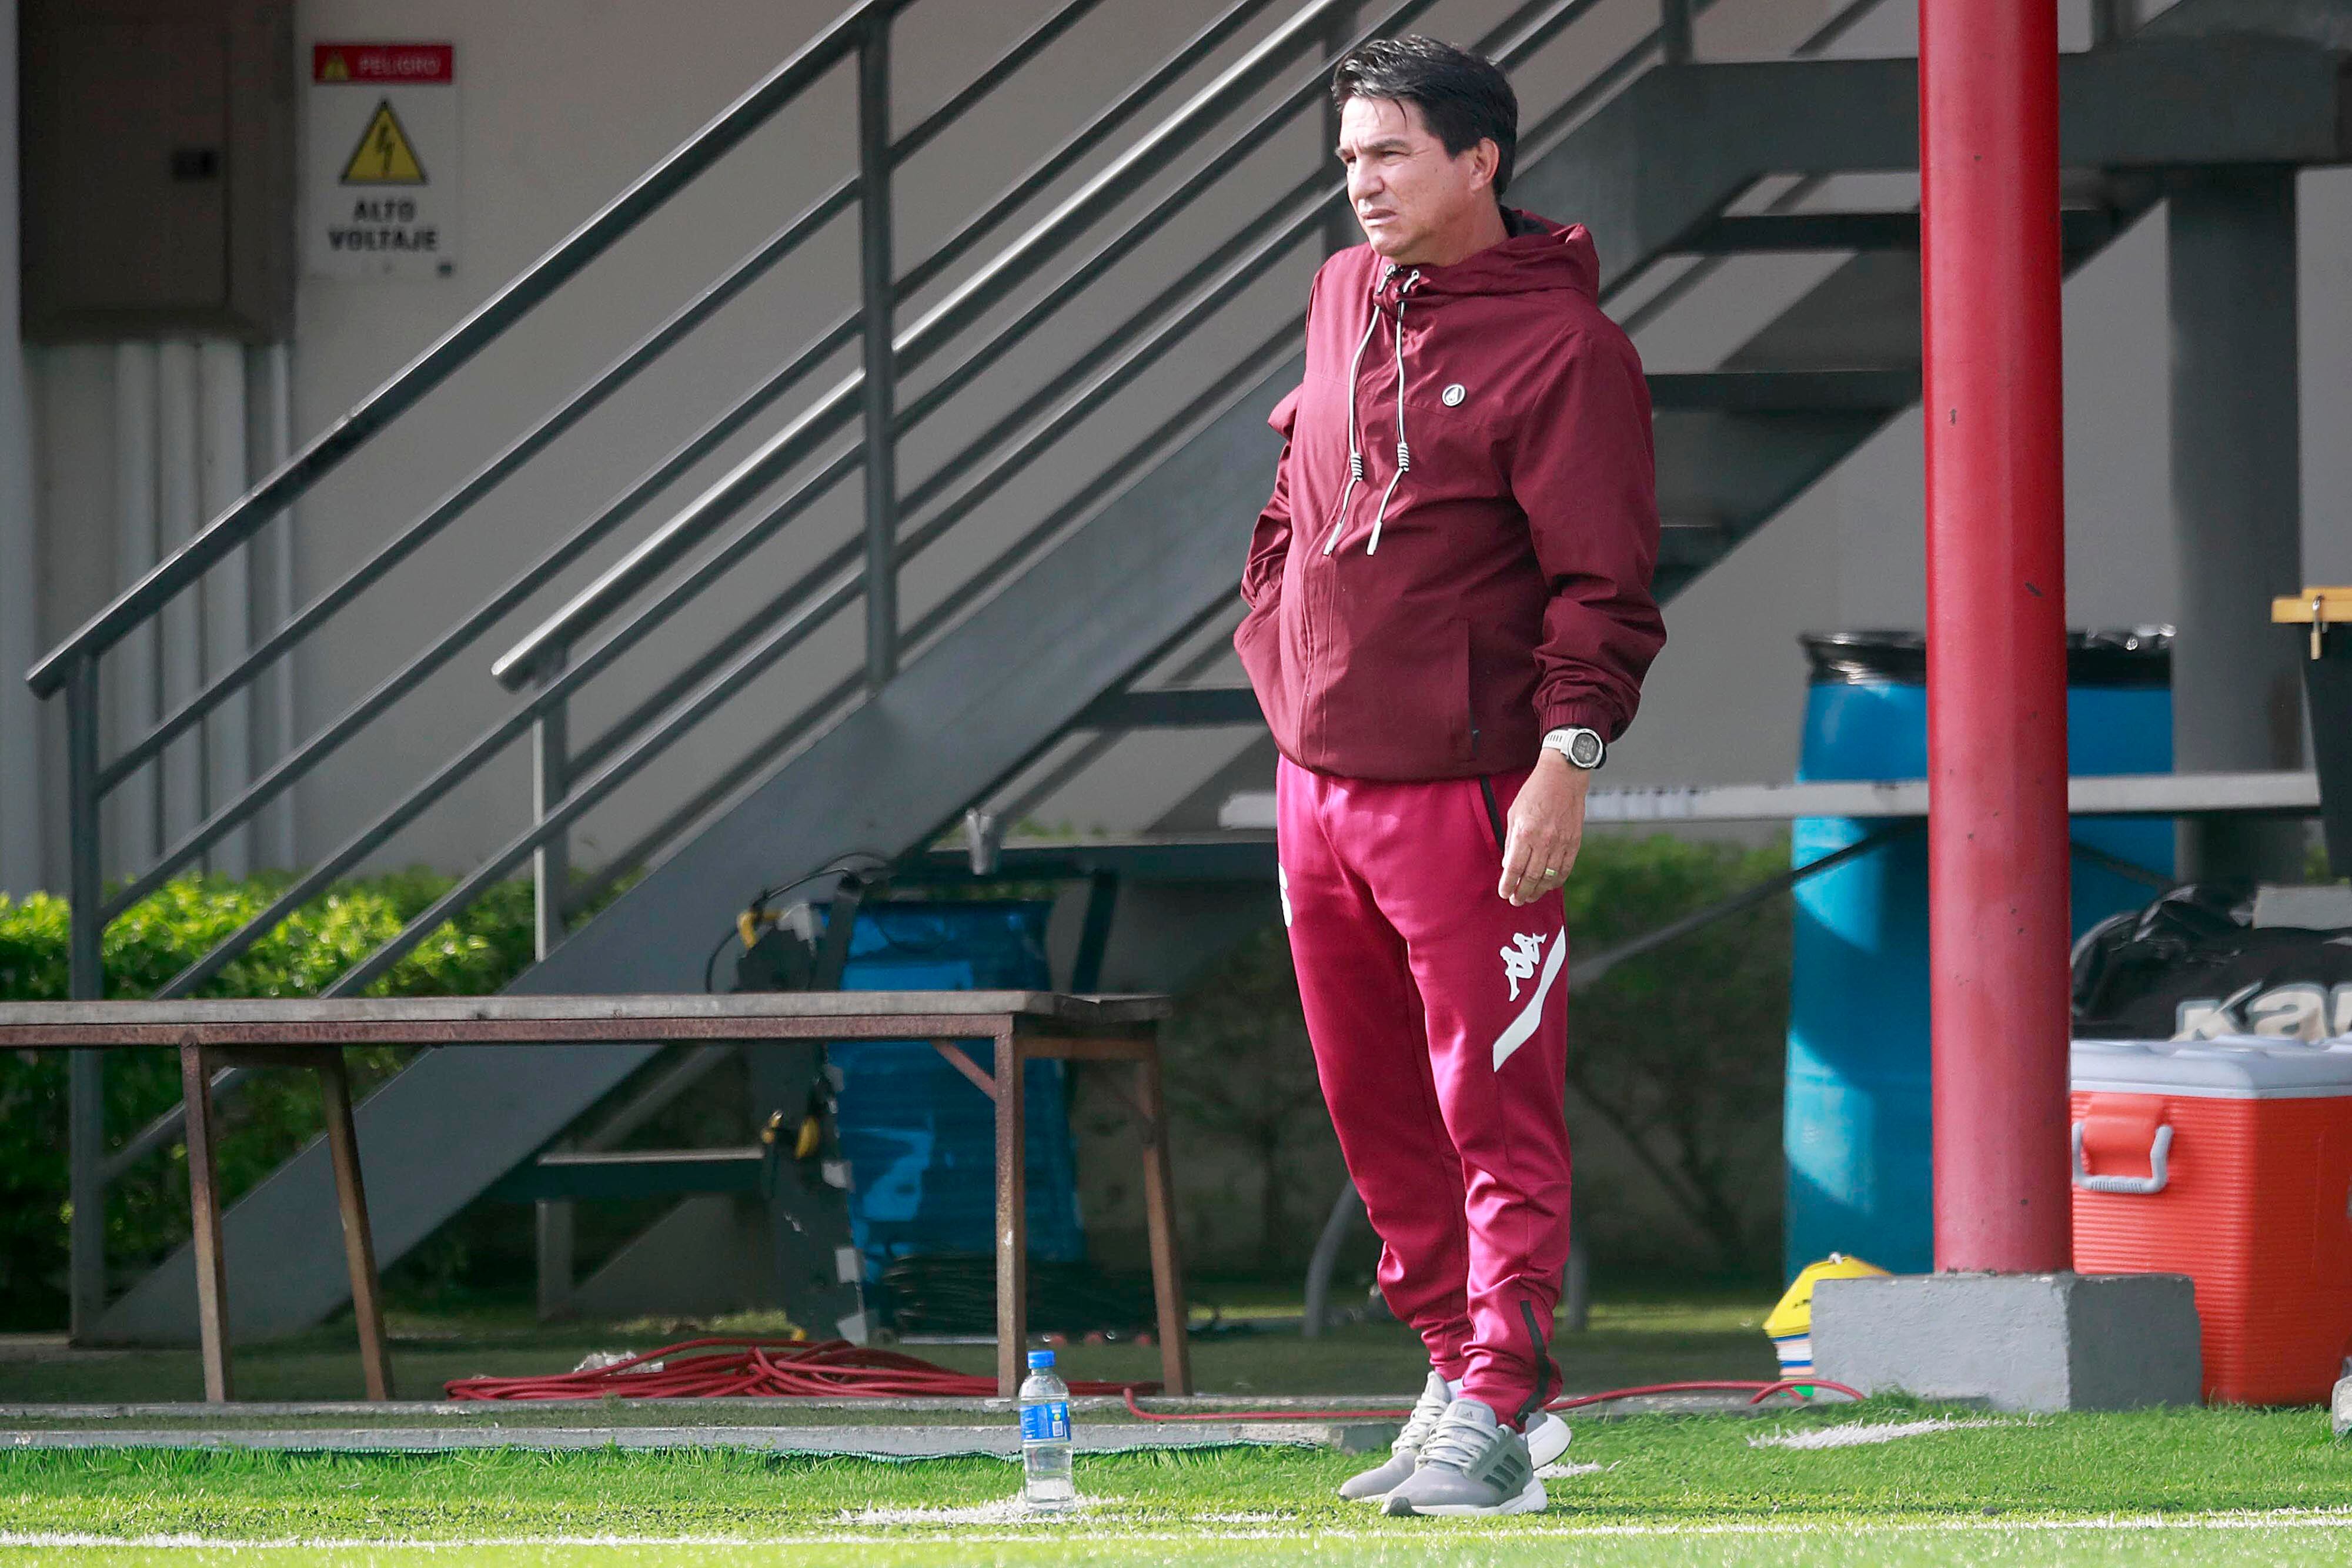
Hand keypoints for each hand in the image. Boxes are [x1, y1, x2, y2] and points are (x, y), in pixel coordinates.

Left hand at [1498, 753, 1589, 906]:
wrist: (1563, 778)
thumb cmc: (1534, 793)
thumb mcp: (1514, 814)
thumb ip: (1511, 841)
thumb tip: (1509, 865)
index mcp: (1525, 833)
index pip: (1514, 868)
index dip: (1508, 884)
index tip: (1504, 893)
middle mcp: (1544, 841)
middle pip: (1531, 877)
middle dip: (1522, 893)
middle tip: (1515, 901)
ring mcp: (1561, 843)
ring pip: (1549, 877)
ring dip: (1538, 891)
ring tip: (1529, 897)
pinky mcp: (1574, 843)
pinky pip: (1565, 869)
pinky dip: (1555, 881)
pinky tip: (1548, 886)